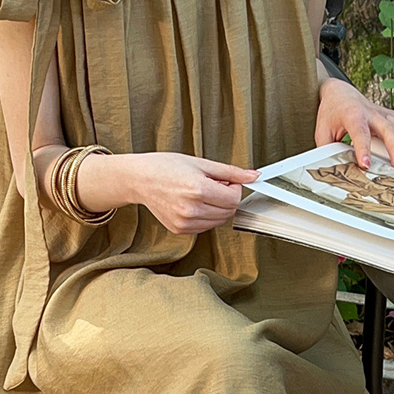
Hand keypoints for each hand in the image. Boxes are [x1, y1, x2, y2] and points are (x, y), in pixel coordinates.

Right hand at [81, 151, 259, 234]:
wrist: (140, 179)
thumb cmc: (166, 167)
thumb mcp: (201, 163)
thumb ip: (230, 171)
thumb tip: (253, 176)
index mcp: (198, 190)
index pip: (234, 198)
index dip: (234, 188)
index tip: (226, 181)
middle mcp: (191, 209)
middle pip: (228, 211)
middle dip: (226, 198)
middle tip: (213, 185)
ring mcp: (185, 222)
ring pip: (218, 221)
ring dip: (217, 208)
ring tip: (201, 193)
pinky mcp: (180, 230)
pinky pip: (205, 226)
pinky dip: (206, 216)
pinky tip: (193, 203)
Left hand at [315, 77, 393, 169]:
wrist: (338, 92)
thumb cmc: (331, 112)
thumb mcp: (323, 133)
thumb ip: (327, 150)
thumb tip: (333, 169)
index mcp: (352, 114)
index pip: (359, 132)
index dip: (363, 149)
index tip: (366, 164)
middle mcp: (370, 112)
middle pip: (387, 129)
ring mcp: (382, 112)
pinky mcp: (389, 115)